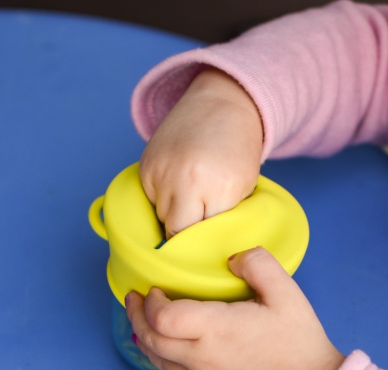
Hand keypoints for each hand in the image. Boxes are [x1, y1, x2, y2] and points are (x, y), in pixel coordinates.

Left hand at [125, 247, 344, 369]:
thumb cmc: (300, 343)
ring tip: (146, 323)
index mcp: (215, 329)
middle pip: (151, 339)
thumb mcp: (286, 291)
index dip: (150, 301)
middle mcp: (201, 359)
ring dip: (146, 340)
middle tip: (135, 299)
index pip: (162, 317)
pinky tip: (174, 361)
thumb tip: (232, 258)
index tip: (154, 288)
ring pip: (159, 364)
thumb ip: (258, 264)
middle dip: (137, 316)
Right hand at [139, 68, 262, 237]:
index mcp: (218, 190)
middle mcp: (184, 181)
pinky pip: (148, 197)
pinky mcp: (145, 164)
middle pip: (174, 230)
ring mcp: (161, 171)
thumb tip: (203, 246)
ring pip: (158, 215)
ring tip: (189, 198)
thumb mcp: (242, 188)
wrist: (222, 105)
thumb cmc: (238, 150)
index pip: (200, 237)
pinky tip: (176, 184)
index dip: (202, 244)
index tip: (204, 247)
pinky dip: (160, 197)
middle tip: (196, 226)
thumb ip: (222, 217)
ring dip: (171, 214)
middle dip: (184, 233)